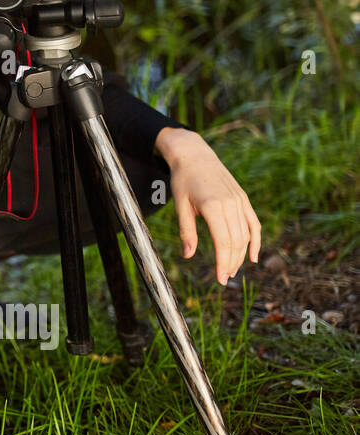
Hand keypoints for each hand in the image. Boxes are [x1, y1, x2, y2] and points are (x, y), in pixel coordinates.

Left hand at [161, 130, 261, 284]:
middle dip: (232, 262)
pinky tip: (252, 256)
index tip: (220, 278)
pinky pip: (253, 223)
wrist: (194, 155)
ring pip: (245, 234)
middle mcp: (230, 204)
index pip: (223, 242)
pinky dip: (255, 240)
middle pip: (236, 241)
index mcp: (213, 206)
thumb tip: (188, 256)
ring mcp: (239, 201)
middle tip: (224, 278)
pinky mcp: (243, 199)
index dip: (223, 262)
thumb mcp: (180, 205)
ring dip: (241, 254)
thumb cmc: (183, 180)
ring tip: (232, 269)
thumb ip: (186, 231)